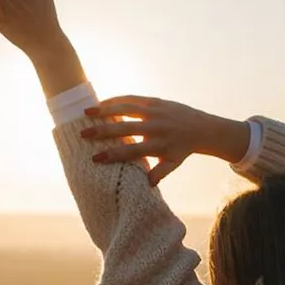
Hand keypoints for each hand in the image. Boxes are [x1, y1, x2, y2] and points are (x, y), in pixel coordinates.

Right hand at [82, 97, 250, 185]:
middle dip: (102, 131)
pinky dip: (116, 100)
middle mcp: (156, 127)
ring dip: (105, 110)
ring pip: (126, 109)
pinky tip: (101, 103)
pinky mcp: (155, 101)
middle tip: (83, 135)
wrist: (201, 128)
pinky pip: (132, 99)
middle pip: (125, 129)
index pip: (132, 151)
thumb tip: (146, 185)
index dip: (113, 155)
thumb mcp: (172, 164)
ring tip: (86, 112)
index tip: (95, 158)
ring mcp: (155, 112)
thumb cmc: (181, 150)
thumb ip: (159, 174)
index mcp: (158, 145)